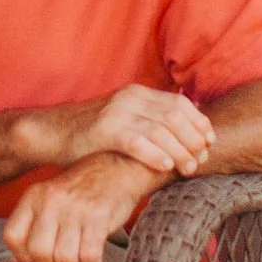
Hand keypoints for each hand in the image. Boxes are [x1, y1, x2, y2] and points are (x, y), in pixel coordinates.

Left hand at [3, 152, 153, 261]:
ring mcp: (75, 208)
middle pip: (39, 252)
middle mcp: (51, 200)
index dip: (23, 258)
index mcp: (34, 196)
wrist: (117, 168)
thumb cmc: (81, 192)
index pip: (13, 237)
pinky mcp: (98, 216)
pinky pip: (89, 256)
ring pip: (64, 258)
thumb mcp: (50, 200)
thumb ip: (34, 227)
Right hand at [24, 83, 212, 181]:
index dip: (199, 123)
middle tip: (202, 160)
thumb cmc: (91, 134)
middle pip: (175, 117)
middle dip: (193, 139)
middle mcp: (130, 98)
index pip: (180, 104)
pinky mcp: (103, 131)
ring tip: (189, 168)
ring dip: (180, 151)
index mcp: (138, 93)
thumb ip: (149, 122)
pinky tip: (165, 166)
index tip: (209, 143)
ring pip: (160, 130)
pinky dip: (155, 154)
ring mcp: (116, 113)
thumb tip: (184, 136)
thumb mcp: (124, 119)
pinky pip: (136, 141)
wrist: (51, 132)